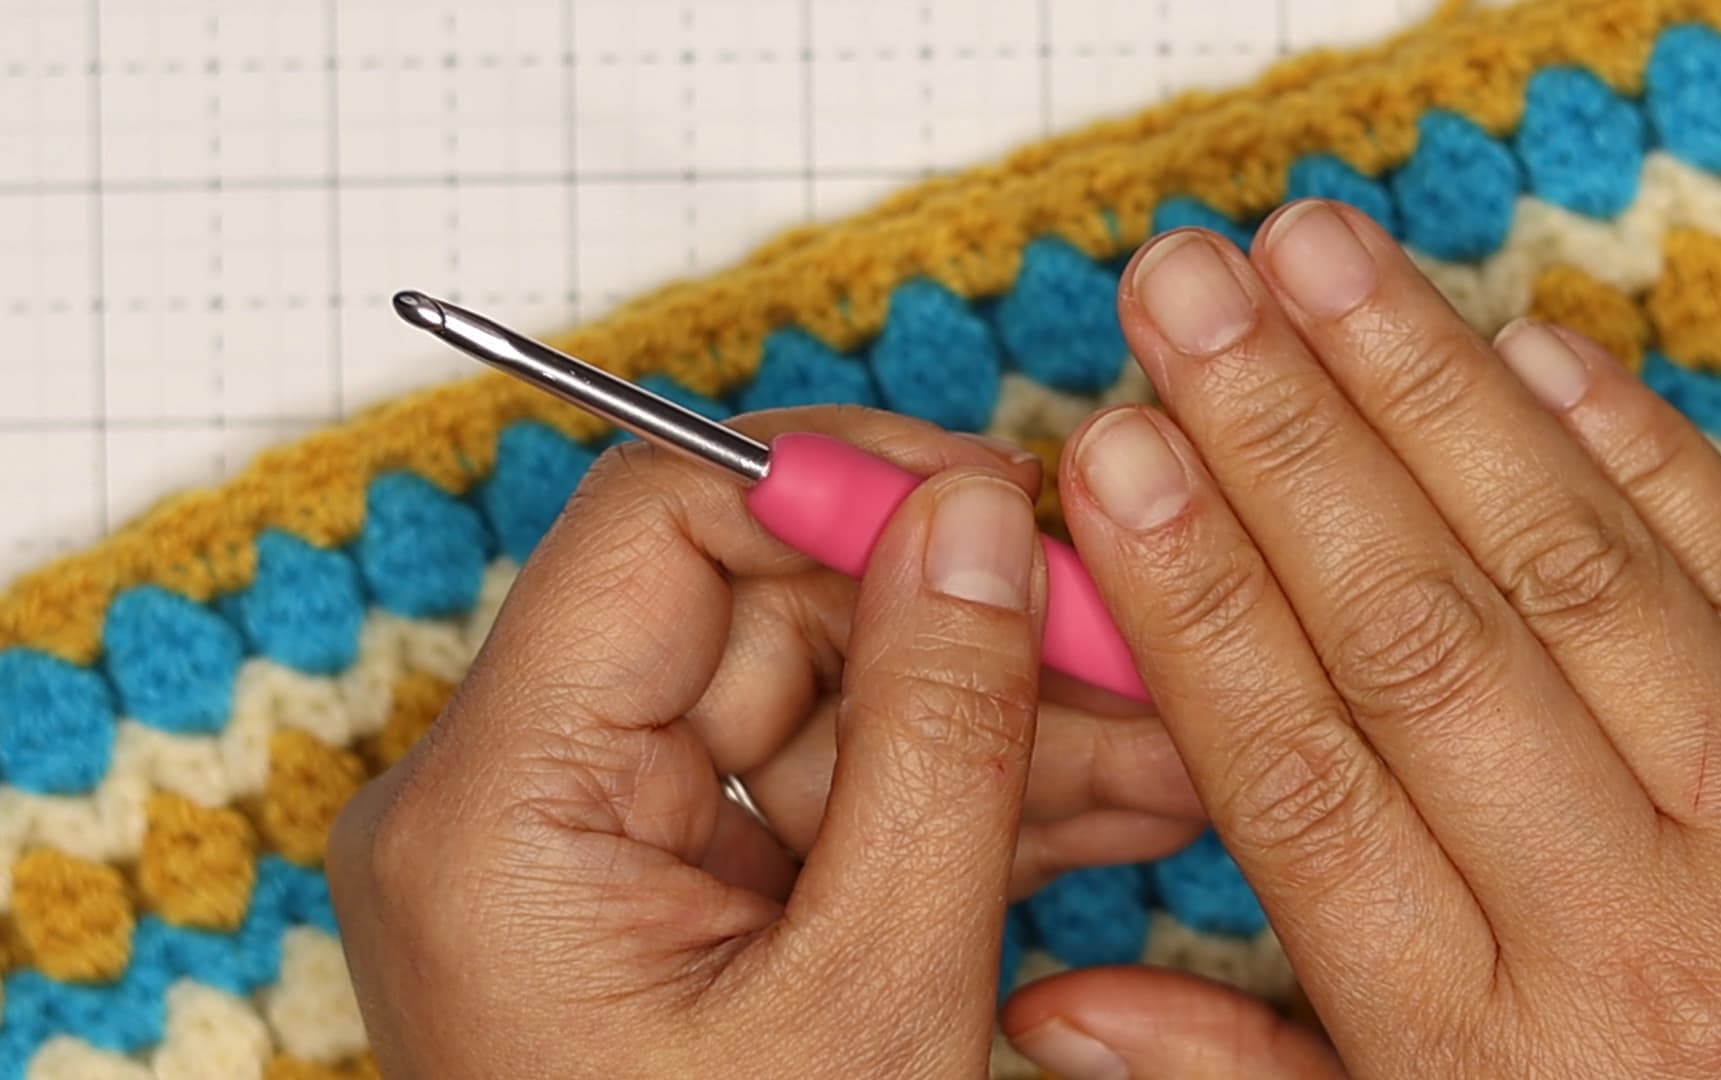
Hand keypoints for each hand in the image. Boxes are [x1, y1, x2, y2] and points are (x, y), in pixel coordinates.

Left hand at [326, 410, 1195, 1076]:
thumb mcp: (876, 994)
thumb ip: (940, 736)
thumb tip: (978, 519)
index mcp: (502, 810)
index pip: (654, 528)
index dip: (836, 483)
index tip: (1004, 494)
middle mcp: (524, 801)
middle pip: (757, 608)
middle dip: (962, 613)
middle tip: (1133, 627)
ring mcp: (606, 849)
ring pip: (825, 700)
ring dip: (1000, 712)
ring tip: (1171, 728)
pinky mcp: (684, 896)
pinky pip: (833, 793)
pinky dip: (967, 795)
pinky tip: (1116, 796)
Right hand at [1005, 203, 1720, 1076]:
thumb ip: (1246, 1070)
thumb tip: (1054, 1006)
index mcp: (1487, 1051)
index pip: (1301, 779)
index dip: (1196, 598)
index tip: (1113, 457)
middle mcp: (1639, 933)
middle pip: (1421, 639)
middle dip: (1282, 440)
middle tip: (1180, 291)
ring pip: (1575, 567)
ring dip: (1429, 390)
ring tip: (1315, 257)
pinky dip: (1640, 445)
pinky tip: (1527, 346)